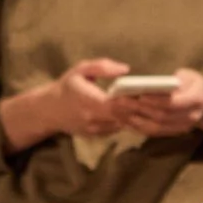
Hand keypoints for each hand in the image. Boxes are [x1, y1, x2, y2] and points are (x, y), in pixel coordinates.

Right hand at [3, 58, 141, 150]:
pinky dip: (125, 121)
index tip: (145, 92)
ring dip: (134, 116)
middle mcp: (92, 118)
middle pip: (123, 116)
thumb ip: (103, 66)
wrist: (49, 110)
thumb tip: (126, 69)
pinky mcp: (97, 136)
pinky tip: (132, 112)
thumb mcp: (81, 69)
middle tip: (153, 99)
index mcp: (88, 100)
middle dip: (138, 109)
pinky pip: (117, 129)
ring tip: (147, 105)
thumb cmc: (67, 86)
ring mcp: (94, 130)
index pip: (115, 104)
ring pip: (122, 124)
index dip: (132, 100)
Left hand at [118, 68, 202, 138]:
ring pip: (155, 128)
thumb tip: (152, 85)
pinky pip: (153, 133)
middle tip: (119, 101)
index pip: (173, 103)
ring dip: (134, 120)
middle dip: (139, 109)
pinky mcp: (174, 133)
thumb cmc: (192, 83)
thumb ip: (174, 79)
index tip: (138, 95)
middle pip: (161, 116)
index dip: (155, 100)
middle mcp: (192, 116)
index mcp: (197, 98)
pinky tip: (124, 120)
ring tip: (117, 111)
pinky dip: (138, 127)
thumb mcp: (188, 75)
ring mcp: (183, 127)